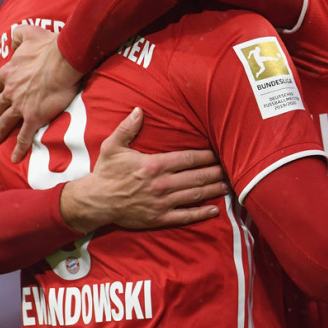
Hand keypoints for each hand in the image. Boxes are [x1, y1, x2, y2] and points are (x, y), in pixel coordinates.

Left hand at [0, 24, 83, 162]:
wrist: (64, 61)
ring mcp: (21, 106)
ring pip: (6, 122)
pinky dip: (18, 148)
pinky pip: (23, 137)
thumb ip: (19, 34)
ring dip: (1, 132)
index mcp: (10, 72)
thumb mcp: (30, 33)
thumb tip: (13, 34)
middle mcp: (11, 91)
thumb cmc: (50, 47)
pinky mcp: (34, 117)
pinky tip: (15, 158)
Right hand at [59, 108, 227, 232]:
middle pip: (197, 177)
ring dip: (214, 190)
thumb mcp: (113, 146)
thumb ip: (128, 128)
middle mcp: (161, 184)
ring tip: (230, 185)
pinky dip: (201, 214)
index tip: (220, 152)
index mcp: (153, 165)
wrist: (95, 201)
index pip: (188, 159)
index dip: (207, 156)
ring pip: (195, 195)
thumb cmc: (106, 172)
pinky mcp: (159, 218)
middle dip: (216, 172)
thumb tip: (139, 110)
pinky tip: (215, 210)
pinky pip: (184, 216)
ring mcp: (161, 203)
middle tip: (233, 168)